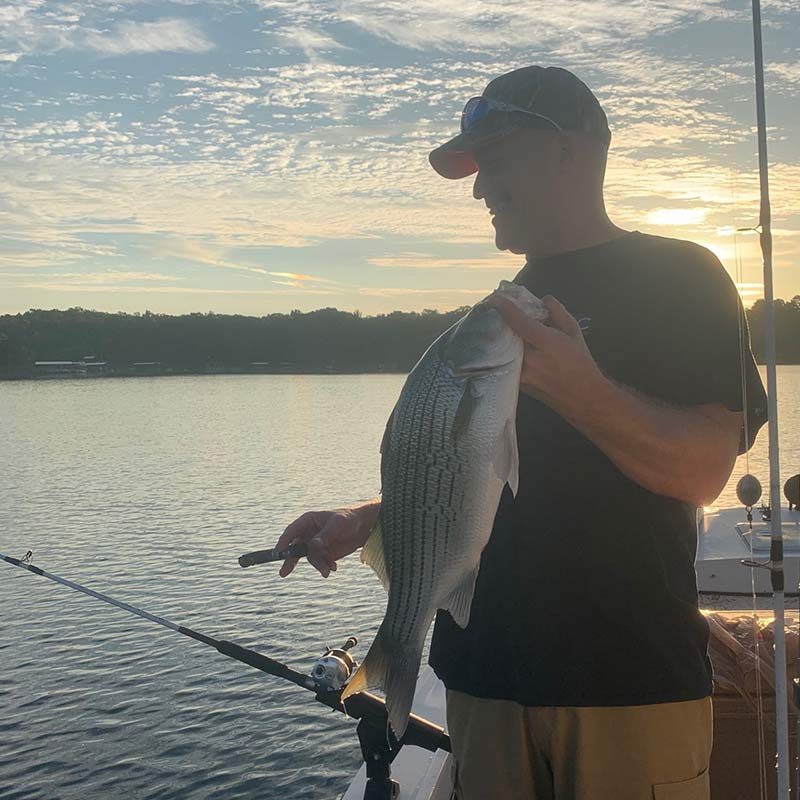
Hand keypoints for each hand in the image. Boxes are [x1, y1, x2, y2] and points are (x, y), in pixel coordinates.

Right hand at [275, 501, 379, 577]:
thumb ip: (325, 535)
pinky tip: (334, 567)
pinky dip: (326, 567)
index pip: (291, 531)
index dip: (284, 542)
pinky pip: (320, 564)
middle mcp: (308, 534)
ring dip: (318, 566)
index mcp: (307, 521)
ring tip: (327, 572)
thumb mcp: (337, 524)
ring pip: (310, 559)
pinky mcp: (323, 555)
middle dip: (289, 561)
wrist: (362, 528)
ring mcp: (315, 545)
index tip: (278, 552)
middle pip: (294, 548)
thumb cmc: (348, 519)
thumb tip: (313, 545)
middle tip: (283, 573)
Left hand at [488, 293, 602, 414]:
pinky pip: (503, 361)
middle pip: (505, 335)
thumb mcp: (574, 332)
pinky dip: (500, 350)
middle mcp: (531, 360)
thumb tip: (543, 299)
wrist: (581, 397)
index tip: (495, 298)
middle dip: (498, 321)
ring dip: (497, 336)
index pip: (520, 323)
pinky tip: (502, 343)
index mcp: (547, 344)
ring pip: (501, 350)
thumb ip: (558, 313)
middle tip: (493, 309)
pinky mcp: (516, 382)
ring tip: (495, 325)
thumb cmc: (580, 362)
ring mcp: (521, 374)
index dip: (506, 309)